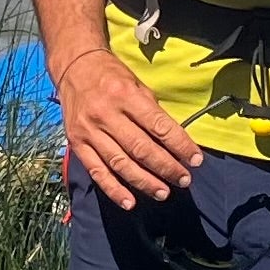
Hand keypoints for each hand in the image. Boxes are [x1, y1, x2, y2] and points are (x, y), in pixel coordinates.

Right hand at [54, 43, 202, 207]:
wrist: (74, 67)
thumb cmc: (111, 75)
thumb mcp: (137, 84)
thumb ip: (152, 111)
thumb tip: (174, 140)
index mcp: (126, 96)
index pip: (158, 126)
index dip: (180, 145)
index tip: (195, 160)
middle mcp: (106, 114)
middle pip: (141, 148)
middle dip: (166, 167)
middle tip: (183, 180)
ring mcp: (89, 131)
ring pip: (120, 163)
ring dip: (144, 182)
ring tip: (163, 192)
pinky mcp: (77, 144)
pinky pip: (97, 171)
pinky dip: (113, 189)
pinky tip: (130, 202)